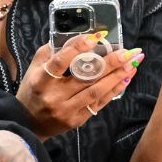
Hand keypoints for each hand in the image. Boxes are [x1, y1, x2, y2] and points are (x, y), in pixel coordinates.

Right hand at [16, 36, 141, 138]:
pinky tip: (125, 79)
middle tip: (127, 52)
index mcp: (41, 80)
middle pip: (85, 77)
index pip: (60, 62)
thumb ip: (50, 53)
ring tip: (132, 63)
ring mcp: (67, 110)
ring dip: (117, 76)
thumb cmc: (32, 90)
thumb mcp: (33, 69)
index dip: (78, 48)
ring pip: (96, 91)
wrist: (29, 124)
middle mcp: (54, 96)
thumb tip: (73, 37)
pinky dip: (114, 90)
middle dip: (109, 63)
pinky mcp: (78, 120)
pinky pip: (99, 103)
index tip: (96, 37)